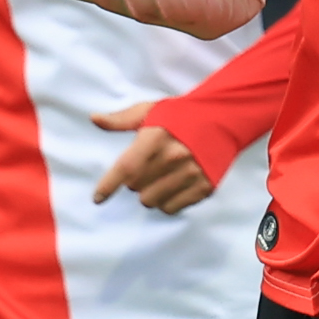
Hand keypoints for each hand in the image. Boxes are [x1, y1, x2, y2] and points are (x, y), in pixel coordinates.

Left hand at [93, 102, 214, 213]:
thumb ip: (121, 119)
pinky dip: (167, 201)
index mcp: (156, 137)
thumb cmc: (183, 115)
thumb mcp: (151, 110)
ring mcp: (190, 174)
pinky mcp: (203, 187)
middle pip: (136, 188)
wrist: (223, 119)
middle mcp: (173, 158)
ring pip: (152, 201)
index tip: (98, 198)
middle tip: (146, 170)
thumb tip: (94, 119)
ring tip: (159, 179)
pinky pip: (172, 208)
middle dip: (134, 182)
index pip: (125, 169)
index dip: (108, 186)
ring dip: (150, 194)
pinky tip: (172, 187)